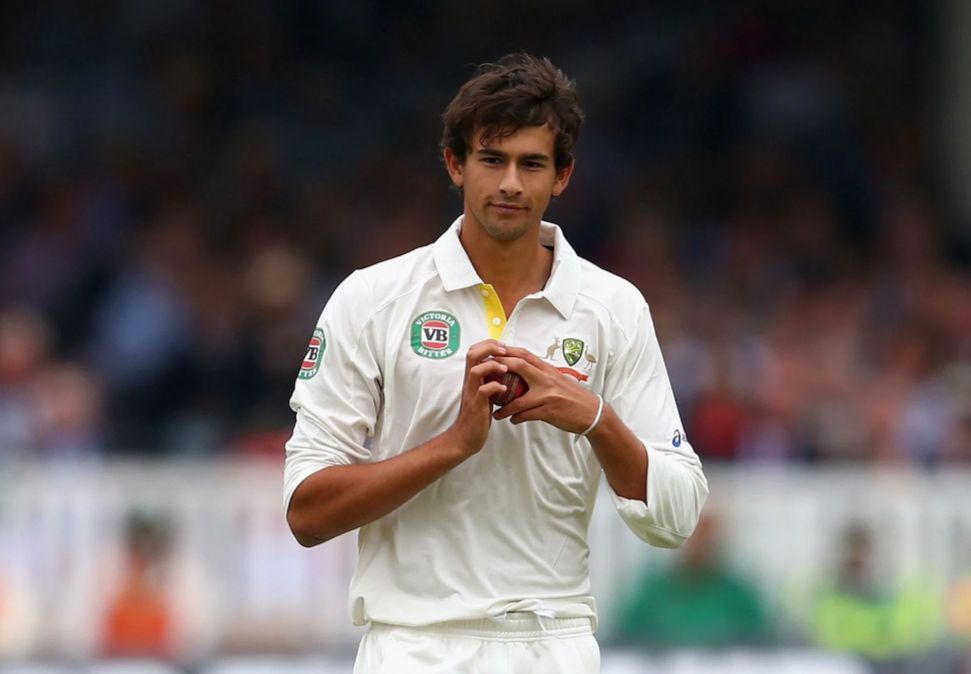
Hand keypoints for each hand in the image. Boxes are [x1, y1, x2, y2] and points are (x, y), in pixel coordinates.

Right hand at [448, 339, 509, 455]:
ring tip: (505, 368)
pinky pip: (483, 392)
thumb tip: (505, 370)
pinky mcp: (476, 406)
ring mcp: (471, 393)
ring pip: (475, 370)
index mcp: (472, 378)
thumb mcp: (483, 394)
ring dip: (492, 365)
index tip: (503, 345)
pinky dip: (495, 386)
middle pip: (472, 354)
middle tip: (504, 350)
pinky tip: (504, 388)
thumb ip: (489, 381)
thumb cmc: (477, 416)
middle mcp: (469, 382)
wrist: (465, 438)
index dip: (488, 343)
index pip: (474, 351)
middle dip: (489, 347)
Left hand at [493, 346, 601, 433]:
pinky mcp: (549, 411)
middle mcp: (547, 379)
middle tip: (484, 373)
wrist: (592, 412)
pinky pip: (527, 415)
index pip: (525, 354)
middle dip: (500, 367)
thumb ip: (540, 374)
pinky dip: (516, 418)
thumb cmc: (572, 396)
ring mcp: (548, 395)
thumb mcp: (557, 380)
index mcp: (548, 369)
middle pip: (520, 366)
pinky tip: (511, 420)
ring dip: (504, 406)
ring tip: (494, 411)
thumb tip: (522, 369)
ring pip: (519, 399)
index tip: (492, 351)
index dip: (507, 351)